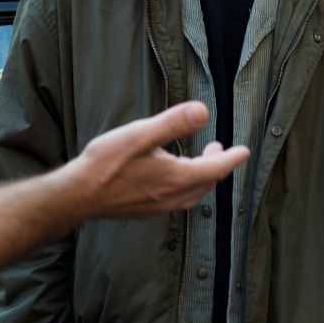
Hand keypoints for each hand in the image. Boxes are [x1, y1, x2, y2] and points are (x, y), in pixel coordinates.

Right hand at [75, 101, 249, 220]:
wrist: (79, 195)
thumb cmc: (107, 163)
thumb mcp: (141, 134)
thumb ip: (173, 123)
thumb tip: (203, 111)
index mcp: (176, 178)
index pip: (215, 169)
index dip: (232, 158)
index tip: (245, 152)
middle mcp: (172, 197)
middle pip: (206, 183)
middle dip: (216, 165)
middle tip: (216, 147)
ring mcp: (159, 207)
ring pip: (192, 194)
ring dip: (201, 177)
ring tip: (197, 159)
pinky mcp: (146, 211)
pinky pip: (177, 200)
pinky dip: (185, 187)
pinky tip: (171, 178)